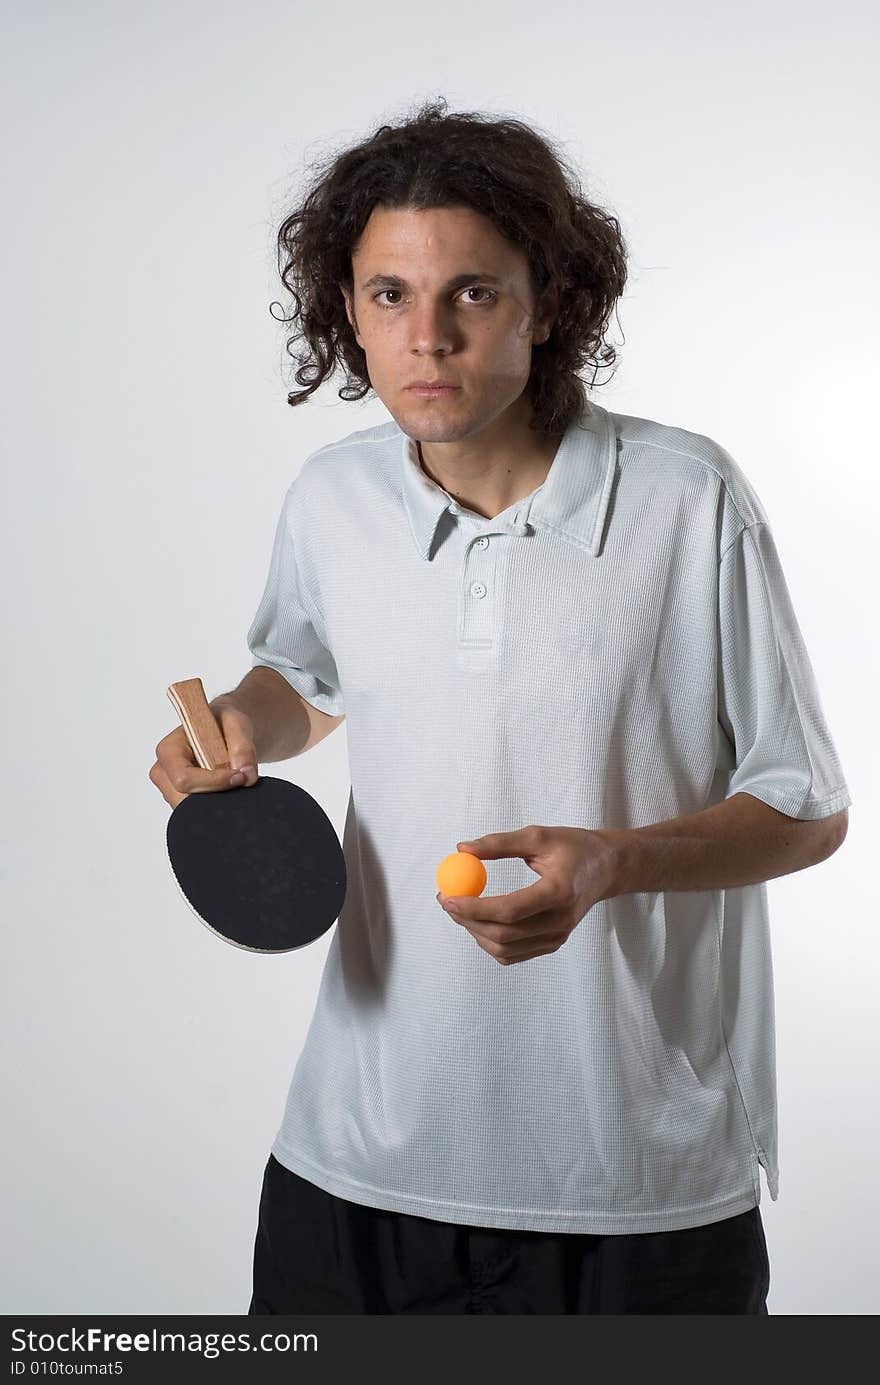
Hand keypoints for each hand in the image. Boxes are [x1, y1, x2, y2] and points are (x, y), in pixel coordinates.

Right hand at [149, 698, 258, 808]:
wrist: (226, 732)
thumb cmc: (225, 724)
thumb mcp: (237, 723)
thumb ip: (243, 747)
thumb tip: (247, 775)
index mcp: (168, 750)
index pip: (184, 779)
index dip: (213, 782)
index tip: (239, 776)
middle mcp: (163, 772)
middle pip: (185, 801)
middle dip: (216, 795)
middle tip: (240, 781)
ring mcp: (170, 790)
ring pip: (193, 810)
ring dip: (218, 800)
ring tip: (232, 781)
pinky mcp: (182, 801)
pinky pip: (199, 812)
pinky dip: (217, 804)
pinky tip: (227, 789)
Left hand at [437, 824, 617, 965]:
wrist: (606, 868)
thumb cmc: (573, 847)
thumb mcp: (538, 836)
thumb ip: (499, 844)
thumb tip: (461, 850)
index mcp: (559, 892)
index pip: (509, 910)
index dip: (474, 906)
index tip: (448, 895)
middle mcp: (560, 921)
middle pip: (504, 934)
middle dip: (468, 920)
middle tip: (446, 900)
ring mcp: (558, 936)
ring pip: (505, 949)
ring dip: (475, 932)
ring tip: (459, 908)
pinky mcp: (553, 942)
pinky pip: (514, 953)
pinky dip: (490, 942)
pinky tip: (479, 921)